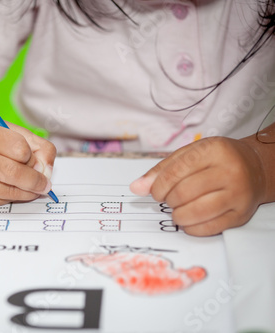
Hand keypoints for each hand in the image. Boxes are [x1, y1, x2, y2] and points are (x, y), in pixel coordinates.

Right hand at [0, 117, 55, 205]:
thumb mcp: (10, 130)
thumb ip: (37, 145)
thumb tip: (47, 172)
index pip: (19, 149)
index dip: (30, 155)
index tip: (31, 157)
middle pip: (14, 173)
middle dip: (36, 180)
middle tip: (45, 184)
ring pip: (10, 191)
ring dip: (27, 191)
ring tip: (32, 186)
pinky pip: (1, 201)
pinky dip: (12, 196)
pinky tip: (10, 187)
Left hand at [130, 137, 265, 235]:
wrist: (255, 168)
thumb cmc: (216, 160)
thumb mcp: (189, 154)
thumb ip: (161, 170)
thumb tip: (136, 188)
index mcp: (214, 151)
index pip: (176, 172)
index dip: (158, 186)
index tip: (154, 191)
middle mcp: (230, 171)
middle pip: (184, 193)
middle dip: (168, 200)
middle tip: (168, 199)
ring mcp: (238, 195)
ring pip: (196, 212)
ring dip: (178, 216)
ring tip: (177, 210)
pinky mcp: (241, 215)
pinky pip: (209, 228)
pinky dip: (191, 228)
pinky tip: (189, 220)